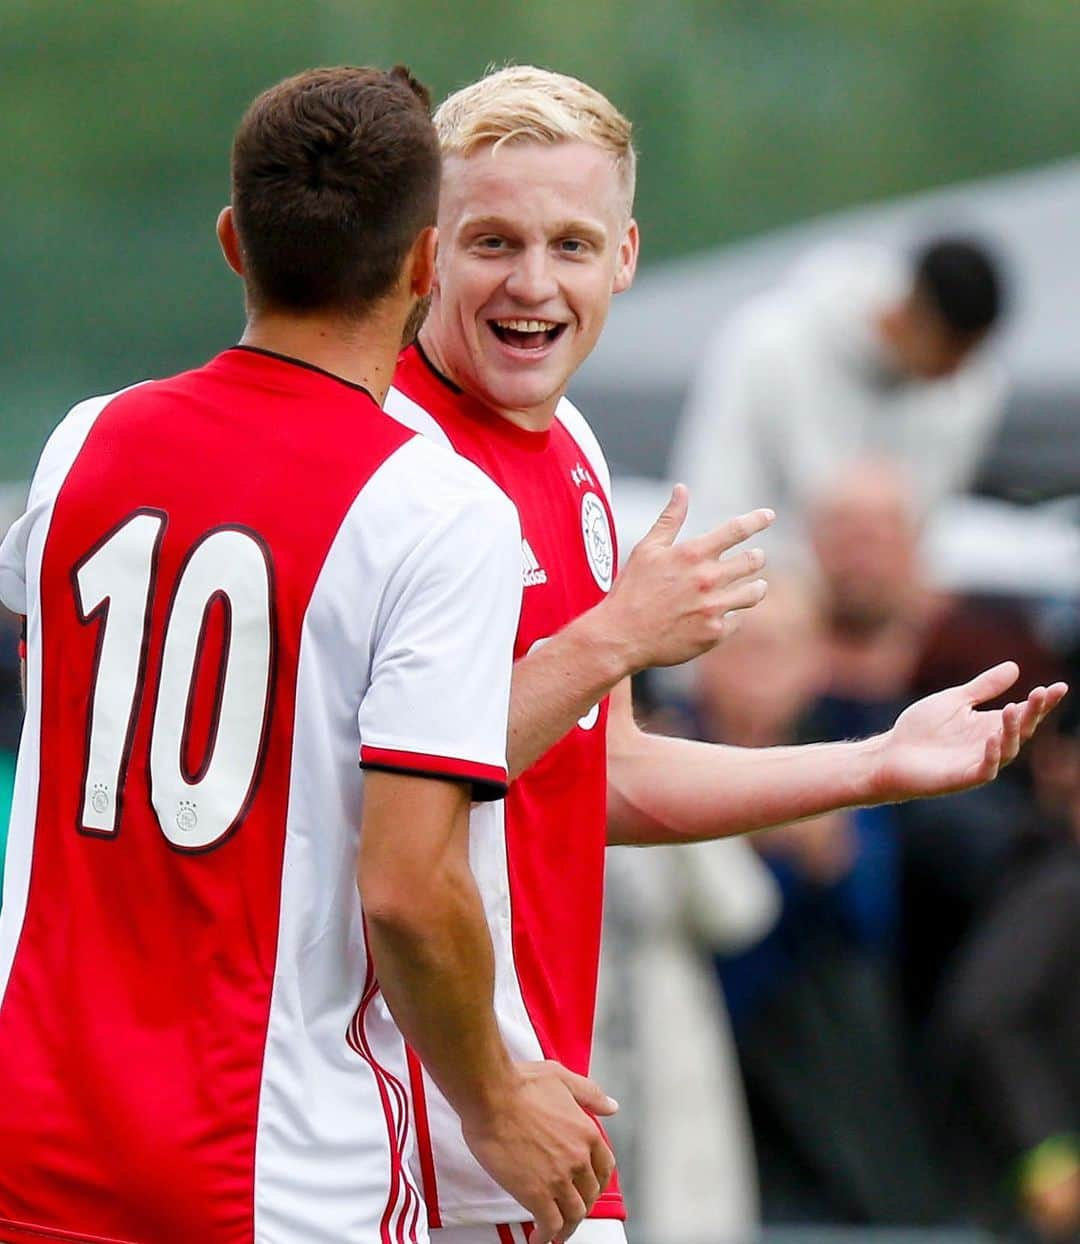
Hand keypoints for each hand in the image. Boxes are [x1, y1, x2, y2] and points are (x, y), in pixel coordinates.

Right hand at [460, 1060, 617, 1242]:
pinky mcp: (536, 1194)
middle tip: (569, 1211)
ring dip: (566, 1227)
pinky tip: (538, 1238)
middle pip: (589, 1194)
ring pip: (573, 1215)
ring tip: (555, 1233)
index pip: (604, 1167)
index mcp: (586, 1132)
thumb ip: (589, 1094)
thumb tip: (611, 1106)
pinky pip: (550, 1226)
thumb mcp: (562, 1078)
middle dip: (581, 1205)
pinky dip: (547, 1237)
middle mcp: (578, 1158)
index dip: (597, 1182)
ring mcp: (559, 1178)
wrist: (491, 1096)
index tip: (588, 1189)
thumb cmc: (519, 1084)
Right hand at [600, 484, 772, 673]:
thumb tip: (682, 488)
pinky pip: (738, 620)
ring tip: (755, 586)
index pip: (737, 530)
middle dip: (756, 557)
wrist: (621, 637)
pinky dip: (733, 615)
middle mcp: (708, 579)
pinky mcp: (715, 633)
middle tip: (756, 558)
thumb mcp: (647, 549)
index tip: (769, 515)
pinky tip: (725, 613)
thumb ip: (670, 519)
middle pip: (752, 561)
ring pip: (754, 592)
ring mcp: (713, 607)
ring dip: (756, 586)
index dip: (757, 520)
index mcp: (693, 554)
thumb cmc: (631, 591)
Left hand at [873, 662, 1067, 802]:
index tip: (1060, 687)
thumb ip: (983, 687)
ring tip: (1013, 709)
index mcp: (990, 726)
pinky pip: (985, 770)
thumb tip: (1015, 667)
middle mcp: (990, 745)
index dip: (1042, 703)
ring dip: (1012, 731)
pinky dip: (991, 756)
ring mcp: (978, 763)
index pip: (1024, 714)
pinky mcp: (962, 778)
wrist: (890, 755)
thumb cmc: (920, 729)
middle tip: (1040, 694)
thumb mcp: (954, 701)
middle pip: (1021, 730)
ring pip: (1007, 750)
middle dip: (1033, 713)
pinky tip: (993, 738)